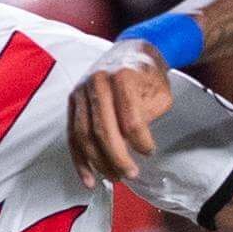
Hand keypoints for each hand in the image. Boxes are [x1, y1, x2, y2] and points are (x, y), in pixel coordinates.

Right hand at [69, 44, 173, 186]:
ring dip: (99, 162)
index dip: (141, 141)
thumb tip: (134, 144)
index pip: (130, 119)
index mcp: (122, 76)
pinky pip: (72, 136)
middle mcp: (97, 82)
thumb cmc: (148, 76)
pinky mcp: (72, 102)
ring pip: (84, 135)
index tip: (149, 152)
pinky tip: (89, 179)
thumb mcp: (160, 92)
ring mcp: (81, 92)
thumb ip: (148, 115)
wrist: (130, 52)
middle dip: (117, 158)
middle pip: (103, 129)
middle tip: (131, 174)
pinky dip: (80, 161)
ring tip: (115, 178)